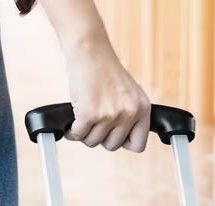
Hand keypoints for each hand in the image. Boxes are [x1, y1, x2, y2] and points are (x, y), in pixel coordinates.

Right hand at [62, 36, 150, 151]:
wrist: (89, 49)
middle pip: (112, 146)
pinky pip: (78, 136)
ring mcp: (110, 114)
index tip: (112, 133)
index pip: (138, 145)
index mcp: (142, 108)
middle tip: (94, 122)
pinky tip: (72, 122)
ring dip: (84, 133)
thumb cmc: (104, 70)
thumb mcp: (128, 93)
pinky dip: (72, 131)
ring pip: (93, 142)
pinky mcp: (89, 114)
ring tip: (83, 117)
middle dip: (100, 137)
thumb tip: (121, 142)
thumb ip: (130, 116)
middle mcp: (129, 112)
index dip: (122, 142)